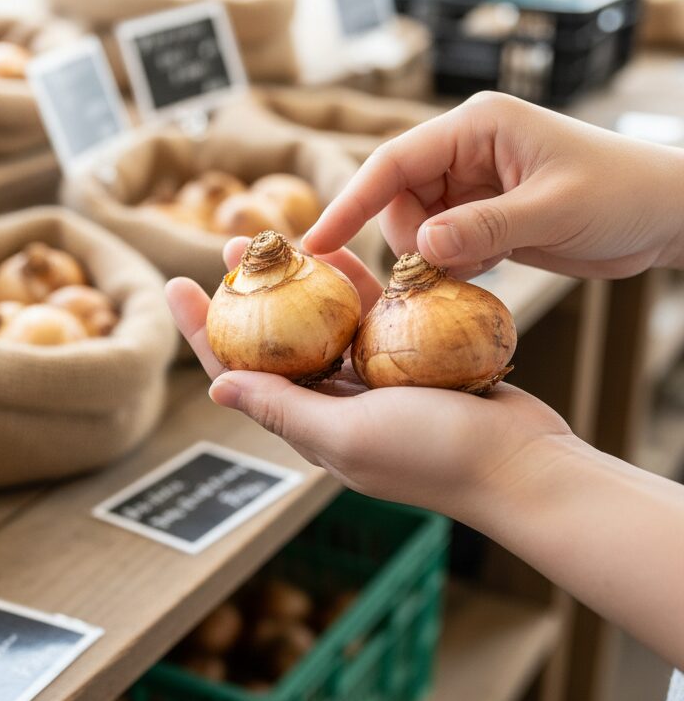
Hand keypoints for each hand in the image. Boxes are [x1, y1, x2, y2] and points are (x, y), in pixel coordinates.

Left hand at [166, 237, 574, 519]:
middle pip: (277, 338)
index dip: (202, 330)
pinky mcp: (412, 361)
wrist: (525, 465)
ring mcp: (374, 382)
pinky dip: (358, 283)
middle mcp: (334, 405)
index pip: (238, 373)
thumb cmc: (436, 456)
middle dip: (249, 293)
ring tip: (279, 235)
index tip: (175, 284)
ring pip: (325, 318)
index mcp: (309, 426)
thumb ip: (282, 409)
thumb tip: (215, 386)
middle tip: (231, 243)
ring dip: (301, 278)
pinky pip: (374, 313)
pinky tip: (343, 249)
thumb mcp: (347, 435)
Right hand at [304, 91, 683, 279]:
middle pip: (397, 198)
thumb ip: (485, 227)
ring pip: (414, 226)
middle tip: (449, 266)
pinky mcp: (481, 214)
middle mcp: (465, 149)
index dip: (350, 201)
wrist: (666, 215)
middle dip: (411, 239)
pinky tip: (486, 267)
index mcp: (476, 126)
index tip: (317, 243)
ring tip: (480, 264)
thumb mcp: (555, 210)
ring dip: (432, 256)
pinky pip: (439, 243)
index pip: (394, 161)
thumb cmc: (624, 194)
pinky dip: (450, 264)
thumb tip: (422, 247)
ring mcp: (471, 183)